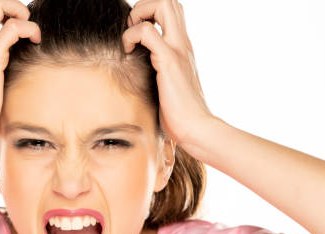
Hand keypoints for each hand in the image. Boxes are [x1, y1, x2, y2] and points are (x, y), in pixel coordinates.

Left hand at [122, 0, 213, 149]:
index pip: (172, 11)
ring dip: (139, 14)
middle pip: (170, 0)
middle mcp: (182, 43)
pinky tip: (128, 53)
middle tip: (132, 31)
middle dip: (144, 6)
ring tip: (130, 40)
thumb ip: (158, 73)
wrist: (196, 129)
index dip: (150, 12)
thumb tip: (139, 75)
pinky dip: (131, 36)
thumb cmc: (179, 115)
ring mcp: (177, 49)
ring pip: (163, 4)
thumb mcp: (167, 87)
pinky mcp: (169, 61)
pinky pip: (148, 31)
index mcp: (182, 48)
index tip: (135, 35)